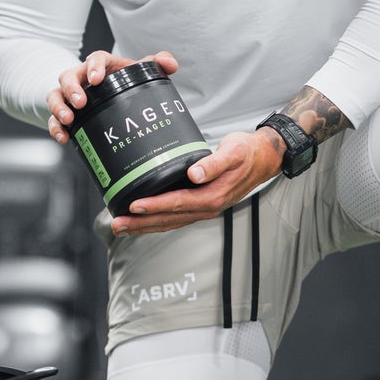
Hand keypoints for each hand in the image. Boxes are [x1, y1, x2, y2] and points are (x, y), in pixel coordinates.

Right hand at [45, 49, 178, 144]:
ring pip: (55, 96)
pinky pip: (53, 118)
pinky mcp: (65, 112)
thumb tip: (170, 64)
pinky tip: (64, 137)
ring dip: (58, 107)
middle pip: (68, 76)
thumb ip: (158, 63)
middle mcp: (81, 78)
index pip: (94, 59)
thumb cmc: (125, 81)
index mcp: (101, 65)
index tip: (96, 79)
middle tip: (80, 102)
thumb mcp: (141, 71)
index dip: (93, 67)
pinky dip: (56, 127)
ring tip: (68, 120)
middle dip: (71, 89)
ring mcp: (70, 95)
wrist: (112, 96)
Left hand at [110, 127, 285, 236]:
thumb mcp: (233, 152)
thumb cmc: (246, 152)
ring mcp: (204, 208)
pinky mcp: (200, 205)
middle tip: (117, 225)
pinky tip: (141, 220)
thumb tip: (194, 174)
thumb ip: (213, 163)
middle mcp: (207, 207)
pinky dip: (156, 221)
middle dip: (141, 223)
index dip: (154, 206)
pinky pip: (175, 217)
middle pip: (169, 219)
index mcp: (213, 196)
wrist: (263, 159)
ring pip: (169, 222)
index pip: (178, 203)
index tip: (134, 206)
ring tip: (121, 228)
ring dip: (144, 226)